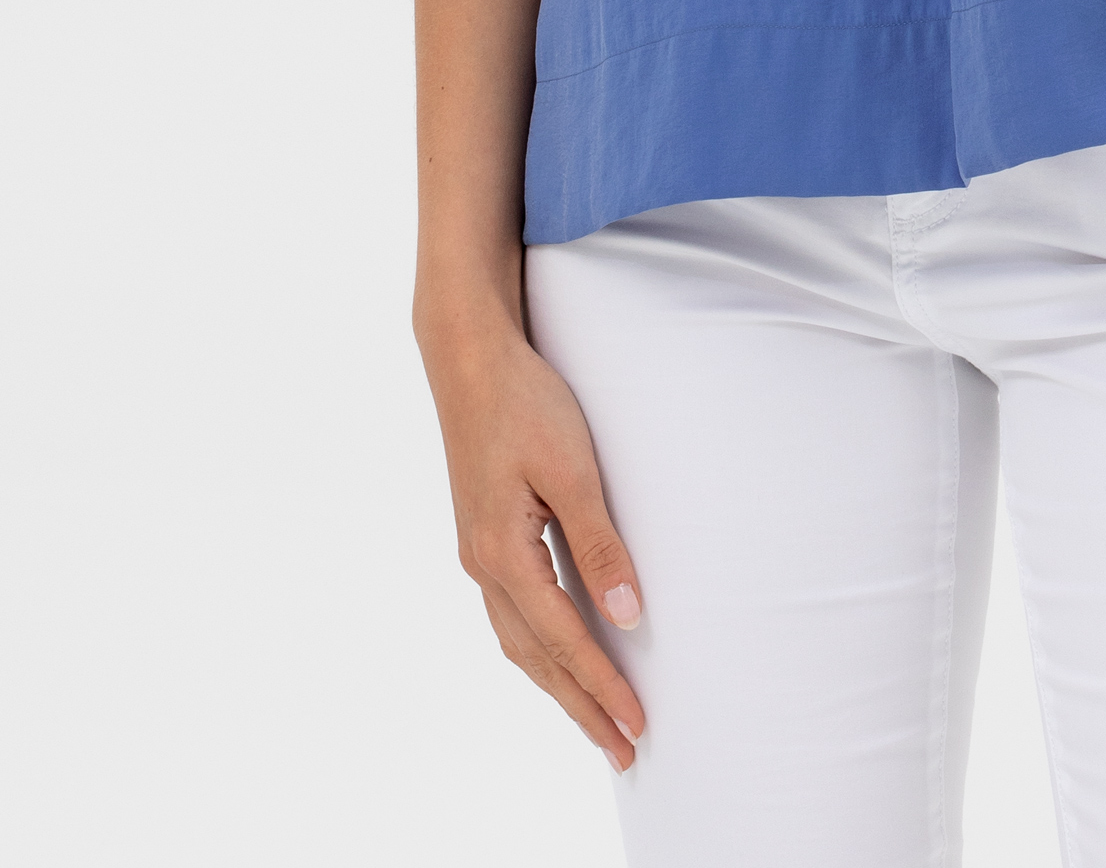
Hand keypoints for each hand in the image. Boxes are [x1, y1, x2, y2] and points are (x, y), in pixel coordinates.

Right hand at [419, 313, 644, 770]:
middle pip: (536, 656)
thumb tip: (628, 618)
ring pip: (520, 640)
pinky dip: (540, 646)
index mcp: (503, 553)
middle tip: (623, 749)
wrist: (469, 358)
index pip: (563, 640)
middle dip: (579, 705)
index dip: (601, 686)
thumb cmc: (524, 403)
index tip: (636, 725)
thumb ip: (599, 546)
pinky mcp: (485, 534)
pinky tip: (558, 652)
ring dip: (558, 683)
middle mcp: (483, 564)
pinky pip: (513, 612)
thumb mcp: (572, 470)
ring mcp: (479, 551)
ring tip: (595, 717)